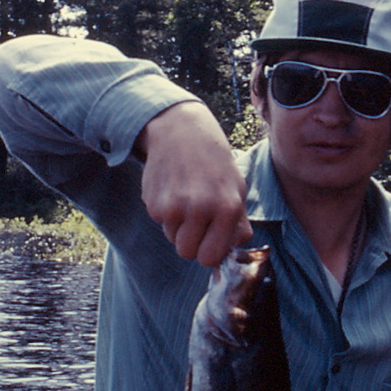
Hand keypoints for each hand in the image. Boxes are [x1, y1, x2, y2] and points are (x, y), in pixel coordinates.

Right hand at [138, 101, 252, 266]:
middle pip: (188, 254)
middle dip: (192, 244)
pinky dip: (166, 213)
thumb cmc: (214, 164)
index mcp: (227, 208)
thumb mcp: (236, 189)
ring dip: (179, 227)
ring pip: (172, 239)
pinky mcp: (153, 203)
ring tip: (187, 201)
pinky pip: (160, 223)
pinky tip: (173, 191)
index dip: (209, 253)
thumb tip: (234, 250)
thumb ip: (238, 224)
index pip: (211, 257)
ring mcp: (174, 207)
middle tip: (197, 224)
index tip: (210, 243)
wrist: (182, 133)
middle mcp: (200, 209)